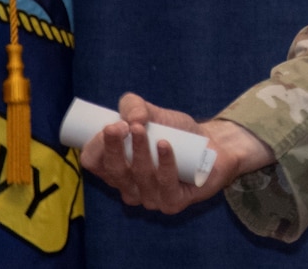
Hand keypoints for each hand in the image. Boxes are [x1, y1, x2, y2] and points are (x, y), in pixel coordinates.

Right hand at [78, 92, 274, 213]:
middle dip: (115, 148)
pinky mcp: (173, 203)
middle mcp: (129, 187)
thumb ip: (134, 106)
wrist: (213, 144)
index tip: (113, 125)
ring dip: (140, 151)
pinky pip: (165, 185)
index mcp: (116, 169)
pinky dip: (164, 164)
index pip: (94, 162)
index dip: (97, 146)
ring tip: (143, 129)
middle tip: (124, 126)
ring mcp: (150, 198)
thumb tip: (132, 118)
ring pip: (139, 177)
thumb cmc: (177, 133)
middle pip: (114, 172)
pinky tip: (165, 145)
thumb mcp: (152, 113)